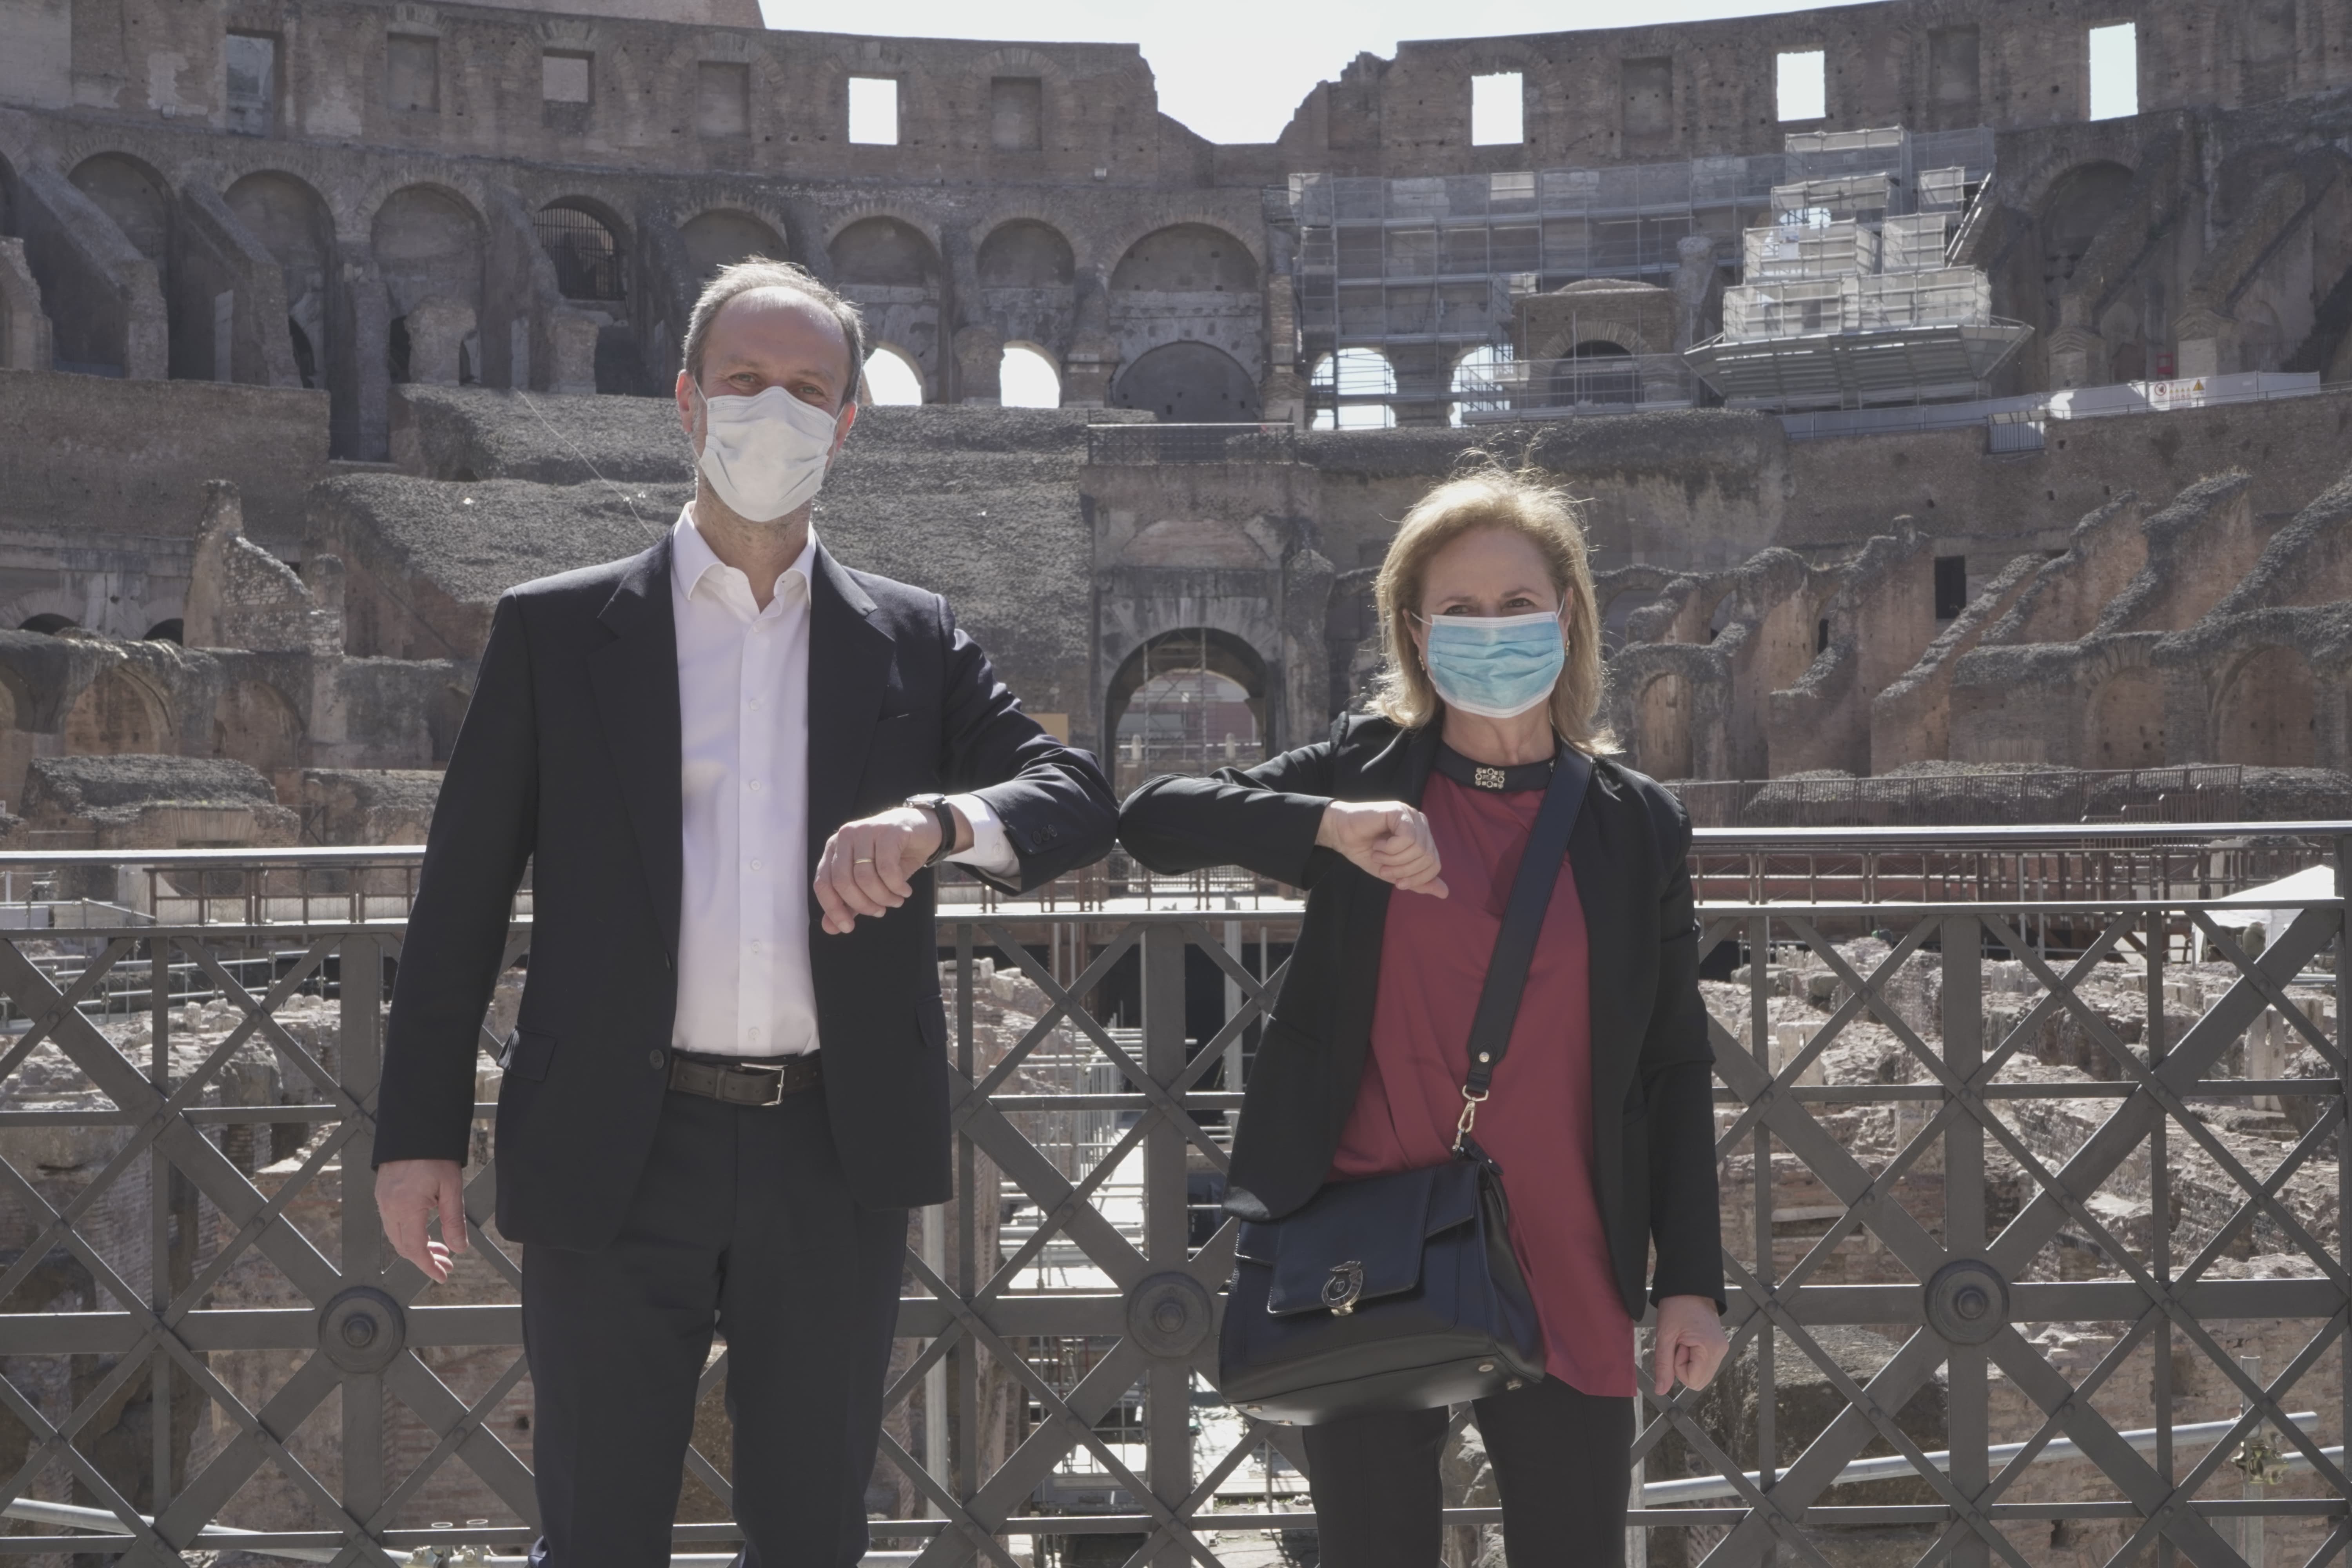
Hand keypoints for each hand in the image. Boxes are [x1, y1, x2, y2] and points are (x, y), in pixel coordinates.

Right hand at [375, 1158, 467, 1283]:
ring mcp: (383, 1201)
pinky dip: (407, 1234)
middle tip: (446, 1263)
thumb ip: (454, 1220)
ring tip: (440, 1249)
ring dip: (416, 1247)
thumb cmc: (435, 1154)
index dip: (428, 1266)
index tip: (441, 1275)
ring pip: (396, 1237)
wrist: (415, 1129)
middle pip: (403, 1247)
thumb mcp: (451, 1187)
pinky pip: (392, 1223)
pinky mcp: (382, 1194)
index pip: (415, 1249)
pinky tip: (424, 1232)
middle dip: (425, 1260)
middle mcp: (389, 1207)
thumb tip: (459, 1248)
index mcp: (406, 1207)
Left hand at [814, 804, 966, 934]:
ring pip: (865, 877)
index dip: (833, 909)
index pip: (822, 883)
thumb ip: (848, 903)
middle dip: (862, 905)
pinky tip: (905, 891)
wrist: (923, 830)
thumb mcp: (869, 882)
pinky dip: (896, 886)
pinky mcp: (888, 831)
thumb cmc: (893, 856)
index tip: (848, 928)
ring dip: (883, 897)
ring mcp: (866, 830)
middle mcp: (845, 836)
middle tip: (880, 912)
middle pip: (843, 882)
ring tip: (896, 901)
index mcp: (834, 848)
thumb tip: (829, 928)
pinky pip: (887, 869)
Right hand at [1315, 800, 1446, 897]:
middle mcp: (1421, 824)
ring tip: (1378, 855)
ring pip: (1418, 849)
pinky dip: (1390, 848)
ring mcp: (1411, 816)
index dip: (1417, 878)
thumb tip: (1445, 893)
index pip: (1435, 865)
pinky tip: (1378, 844)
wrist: (1341, 836)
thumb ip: (1418, 881)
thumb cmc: (1366, 852)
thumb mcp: (1395, 873)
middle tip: (1383, 869)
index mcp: (1423, 838)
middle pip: (1428, 858)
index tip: (1397, 882)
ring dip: (1394, 859)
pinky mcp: (1400, 811)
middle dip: (1403, 870)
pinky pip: (1407, 838)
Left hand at [1652, 1294, 1728, 1395]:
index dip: (1678, 1367)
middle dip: (1683, 1366)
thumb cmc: (1676, 1306)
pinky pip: (1704, 1364)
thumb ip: (1663, 1365)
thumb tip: (1660, 1391)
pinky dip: (1693, 1357)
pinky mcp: (1718, 1346)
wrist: (1690, 1286)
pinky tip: (1689, 1340)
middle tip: (1680, 1343)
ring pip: (1701, 1373)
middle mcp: (1721, 1352)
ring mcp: (1721, 1349)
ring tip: (1684, 1339)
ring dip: (1687, 1361)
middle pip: (1698, 1381)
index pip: (1692, 1381)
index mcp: (1710, 1349)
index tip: (1677, 1345)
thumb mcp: (1665, 1335)